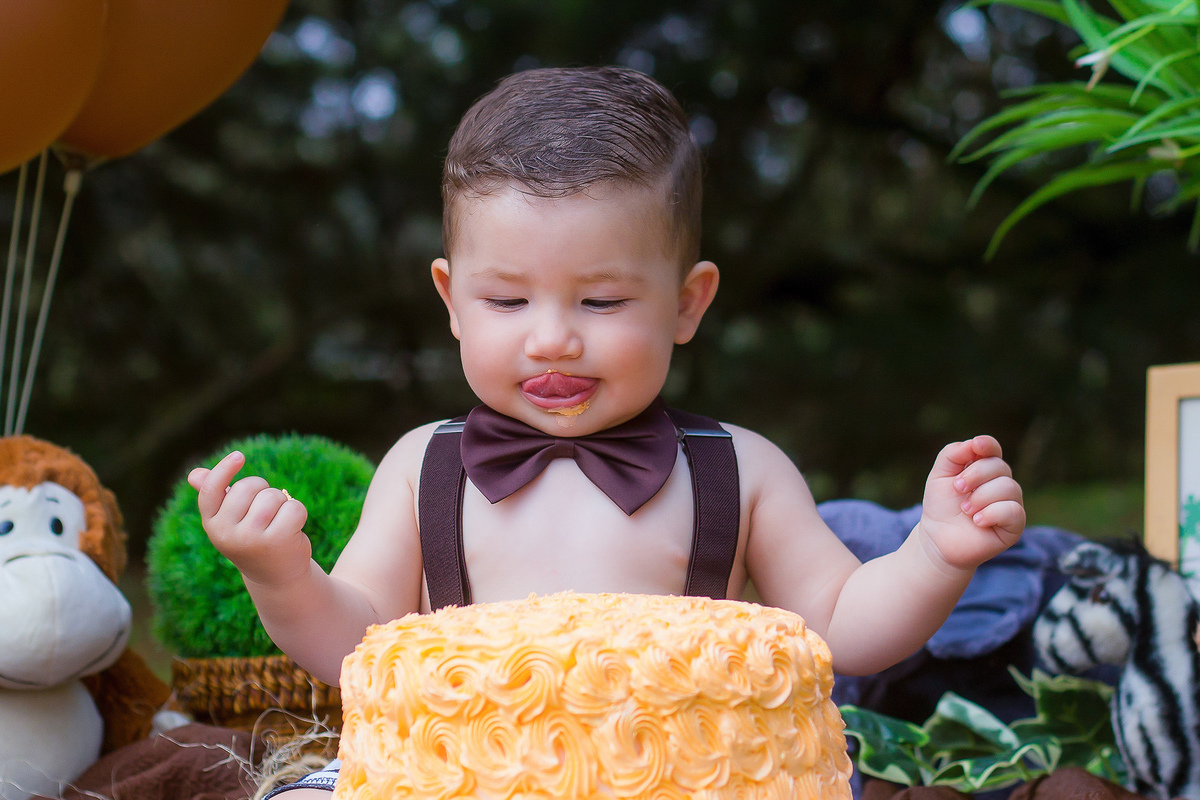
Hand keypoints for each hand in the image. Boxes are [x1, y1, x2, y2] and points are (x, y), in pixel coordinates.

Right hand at [188, 451, 311, 585]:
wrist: (275, 577)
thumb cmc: (252, 539)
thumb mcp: (231, 520)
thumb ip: (216, 496)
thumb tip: (194, 474)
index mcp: (212, 524)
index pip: (211, 490)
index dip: (223, 469)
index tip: (239, 455)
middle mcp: (226, 533)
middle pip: (248, 486)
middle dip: (263, 491)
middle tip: (267, 513)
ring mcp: (251, 539)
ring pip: (272, 496)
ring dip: (282, 503)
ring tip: (278, 523)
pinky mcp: (277, 541)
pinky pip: (294, 507)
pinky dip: (298, 513)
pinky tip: (293, 530)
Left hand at [918, 435, 1024, 571]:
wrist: (937, 538)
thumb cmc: (941, 505)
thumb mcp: (940, 475)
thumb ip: (953, 454)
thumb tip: (974, 443)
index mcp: (984, 468)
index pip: (993, 450)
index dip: (987, 445)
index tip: (976, 446)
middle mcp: (1001, 483)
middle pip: (999, 466)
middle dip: (974, 475)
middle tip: (957, 489)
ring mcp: (1010, 503)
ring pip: (1008, 487)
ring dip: (980, 497)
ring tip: (965, 510)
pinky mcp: (1014, 524)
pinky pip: (1013, 510)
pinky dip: (992, 513)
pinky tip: (977, 521)